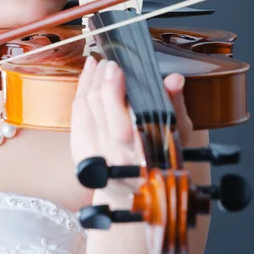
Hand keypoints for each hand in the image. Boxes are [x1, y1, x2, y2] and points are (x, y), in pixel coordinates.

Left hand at [70, 56, 194, 202]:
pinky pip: (76, 114)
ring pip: (84, 108)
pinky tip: (88, 77)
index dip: (113, 89)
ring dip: (90, 81)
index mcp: (140, 153)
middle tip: (109, 62)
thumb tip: (174, 79)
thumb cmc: (161, 160)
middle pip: (98, 107)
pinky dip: (80, 91)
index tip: (117, 67)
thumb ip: (174, 104)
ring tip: (99, 65)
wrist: (136, 192)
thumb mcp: (177, 135)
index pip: (120, 117)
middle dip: (101, 79)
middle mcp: (114, 155)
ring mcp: (93, 154)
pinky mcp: (79, 150)